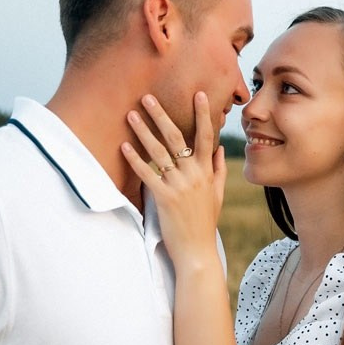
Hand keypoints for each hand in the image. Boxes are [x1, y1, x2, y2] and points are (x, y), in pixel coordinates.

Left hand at [121, 92, 227, 265]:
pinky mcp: (164, 198)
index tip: (199, 94)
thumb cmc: (205, 222)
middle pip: (177, 138)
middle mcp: (194, 175)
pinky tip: (124, 145)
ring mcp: (179, 185)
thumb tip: (219, 148)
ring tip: (131, 114)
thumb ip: (218, 169)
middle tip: (148, 97)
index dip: (203, 114)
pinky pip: (147, 174)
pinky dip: (135, 159)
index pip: (206, 136)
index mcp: (206, 171)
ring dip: (143, 131)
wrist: (197, 250)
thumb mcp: (217, 194)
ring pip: (159, 152)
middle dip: (162, 115)